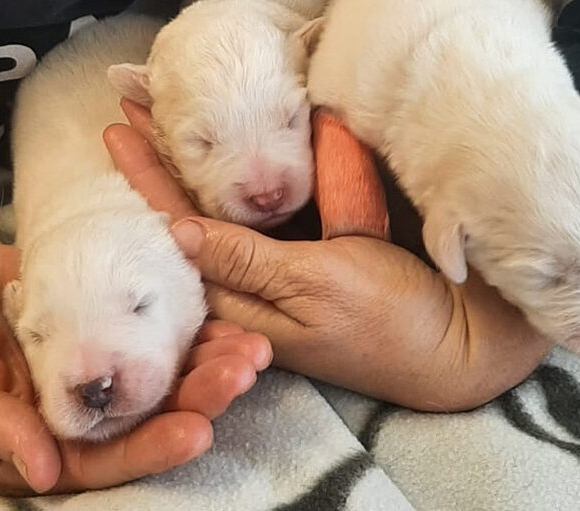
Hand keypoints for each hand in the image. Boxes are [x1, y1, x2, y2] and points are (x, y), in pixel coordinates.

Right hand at [0, 237, 270, 495]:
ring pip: (168, 376)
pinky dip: (194, 322)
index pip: (110, 461)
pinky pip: (160, 328)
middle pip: (154, 419)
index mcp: (49, 451)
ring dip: (211, 364)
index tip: (196, 430)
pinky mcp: (116, 325)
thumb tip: (45, 470)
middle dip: (202, 401)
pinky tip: (225, 311)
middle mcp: (89, 418)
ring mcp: (106, 370)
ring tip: (249, 348)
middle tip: (240, 374)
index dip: (153, 448)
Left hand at [106, 99, 552, 410]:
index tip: (119, 133)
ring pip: (230, 211)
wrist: (461, 342)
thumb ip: (248, 260)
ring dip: (201, 163)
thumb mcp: (316, 286)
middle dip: (163, 165)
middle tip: (133, 110)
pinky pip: (272, 215)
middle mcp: (253, 289)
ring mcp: (284, 273)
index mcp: (242, 306)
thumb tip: (175, 230)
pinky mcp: (316, 259)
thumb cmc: (390, 323)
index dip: (148, 182)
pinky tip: (227, 149)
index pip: (179, 235)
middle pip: (195, 216)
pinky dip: (250, 180)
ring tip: (166, 116)